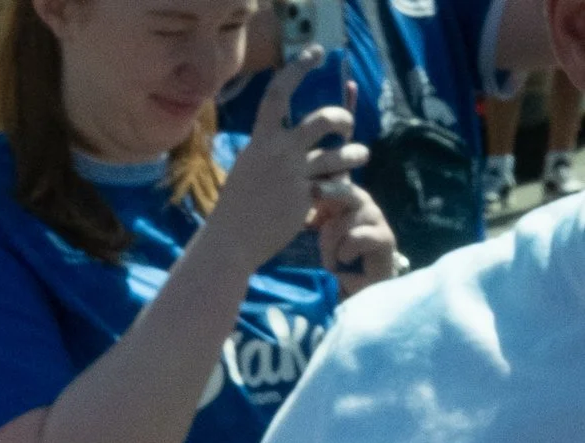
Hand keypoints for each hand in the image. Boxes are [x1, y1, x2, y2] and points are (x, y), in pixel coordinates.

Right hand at [212, 58, 367, 277]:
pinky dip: (342, 187)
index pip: (279, 93)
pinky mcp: (304, 199)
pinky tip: (345, 189)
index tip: (315, 53)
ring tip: (360, 156)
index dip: (299, 68)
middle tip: (347, 129)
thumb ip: (266, 149)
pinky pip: (334, 186)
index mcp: (261, 140)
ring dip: (355, 154)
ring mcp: (293, 175)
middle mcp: (279, 152)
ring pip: (338, 155)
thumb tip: (282, 136)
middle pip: (323, 120)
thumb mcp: (246, 168)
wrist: (229, 242)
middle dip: (343, 119)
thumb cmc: (235, 208)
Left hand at [313, 167, 396, 284]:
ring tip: (330, 260)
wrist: (360, 288)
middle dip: (330, 190)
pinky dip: (346, 250)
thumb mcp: (322, 236)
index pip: (340, 180)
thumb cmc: (340, 259)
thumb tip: (304, 201)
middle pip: (348, 190)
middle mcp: (364, 204)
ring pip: (349, 218)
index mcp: (349, 200)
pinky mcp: (385, 238)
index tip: (309, 181)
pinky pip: (359, 237)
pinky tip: (345, 261)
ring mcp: (376, 219)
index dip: (326, 179)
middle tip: (315, 190)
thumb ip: (316, 217)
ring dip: (332, 241)